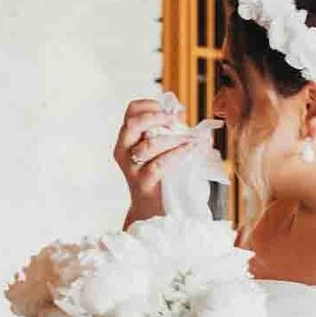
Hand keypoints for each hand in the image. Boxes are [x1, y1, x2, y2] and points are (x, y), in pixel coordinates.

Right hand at [113, 99, 194, 225]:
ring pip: (149, 144)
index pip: (131, 111)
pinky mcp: (142, 184)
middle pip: (133, 124)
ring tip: (192, 138)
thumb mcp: (161, 149)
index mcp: (127, 139)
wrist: (151, 212)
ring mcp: (131, 169)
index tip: (168, 110)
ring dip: (174, 138)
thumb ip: (168, 131)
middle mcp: (123, 152)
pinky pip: (159, 165)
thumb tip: (180, 113)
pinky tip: (191, 150)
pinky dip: (178, 154)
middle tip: (175, 120)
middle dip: (157, 117)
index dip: (151, 105)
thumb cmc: (159, 177)